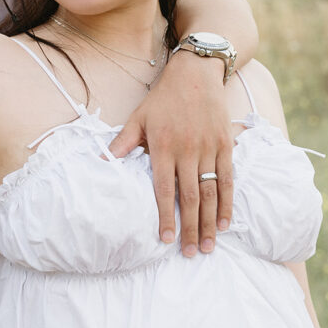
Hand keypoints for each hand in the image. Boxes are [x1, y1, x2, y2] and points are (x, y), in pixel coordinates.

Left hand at [111, 51, 233, 255]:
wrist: (196, 73)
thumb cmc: (162, 99)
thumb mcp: (138, 118)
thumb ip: (122, 143)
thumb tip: (100, 160)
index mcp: (163, 147)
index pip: (163, 189)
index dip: (165, 216)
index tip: (166, 239)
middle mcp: (188, 151)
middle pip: (189, 197)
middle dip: (191, 228)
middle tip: (190, 254)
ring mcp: (209, 148)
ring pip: (210, 192)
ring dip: (210, 221)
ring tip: (208, 246)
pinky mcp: (225, 145)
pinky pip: (227, 179)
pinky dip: (227, 202)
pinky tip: (226, 222)